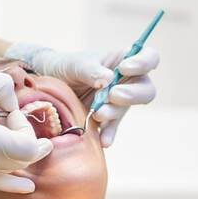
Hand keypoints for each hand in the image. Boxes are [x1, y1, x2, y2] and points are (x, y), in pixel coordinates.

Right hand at [0, 64, 50, 192]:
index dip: (27, 128)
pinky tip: (26, 187)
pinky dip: (12, 184)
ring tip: (26, 145)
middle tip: (18, 121)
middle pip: (21, 160)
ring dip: (20, 156)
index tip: (10, 111)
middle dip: (27, 140)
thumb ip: (4, 87)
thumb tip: (12, 105)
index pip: (27, 147)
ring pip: (9, 171)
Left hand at [4, 42, 158, 146]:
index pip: (149, 58)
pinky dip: (109, 134)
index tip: (124, 69)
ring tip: (96, 114)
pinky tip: (103, 140)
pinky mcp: (106, 119)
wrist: (48, 88)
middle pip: (146, 89)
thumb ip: (91, 70)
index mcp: (123, 60)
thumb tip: (109, 79)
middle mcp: (126, 81)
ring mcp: (118, 102)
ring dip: (114, 113)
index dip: (143, 64)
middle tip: (113, 96)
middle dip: (132, 94)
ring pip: (127, 109)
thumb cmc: (65, 67)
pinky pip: (113, 128)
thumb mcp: (75, 64)